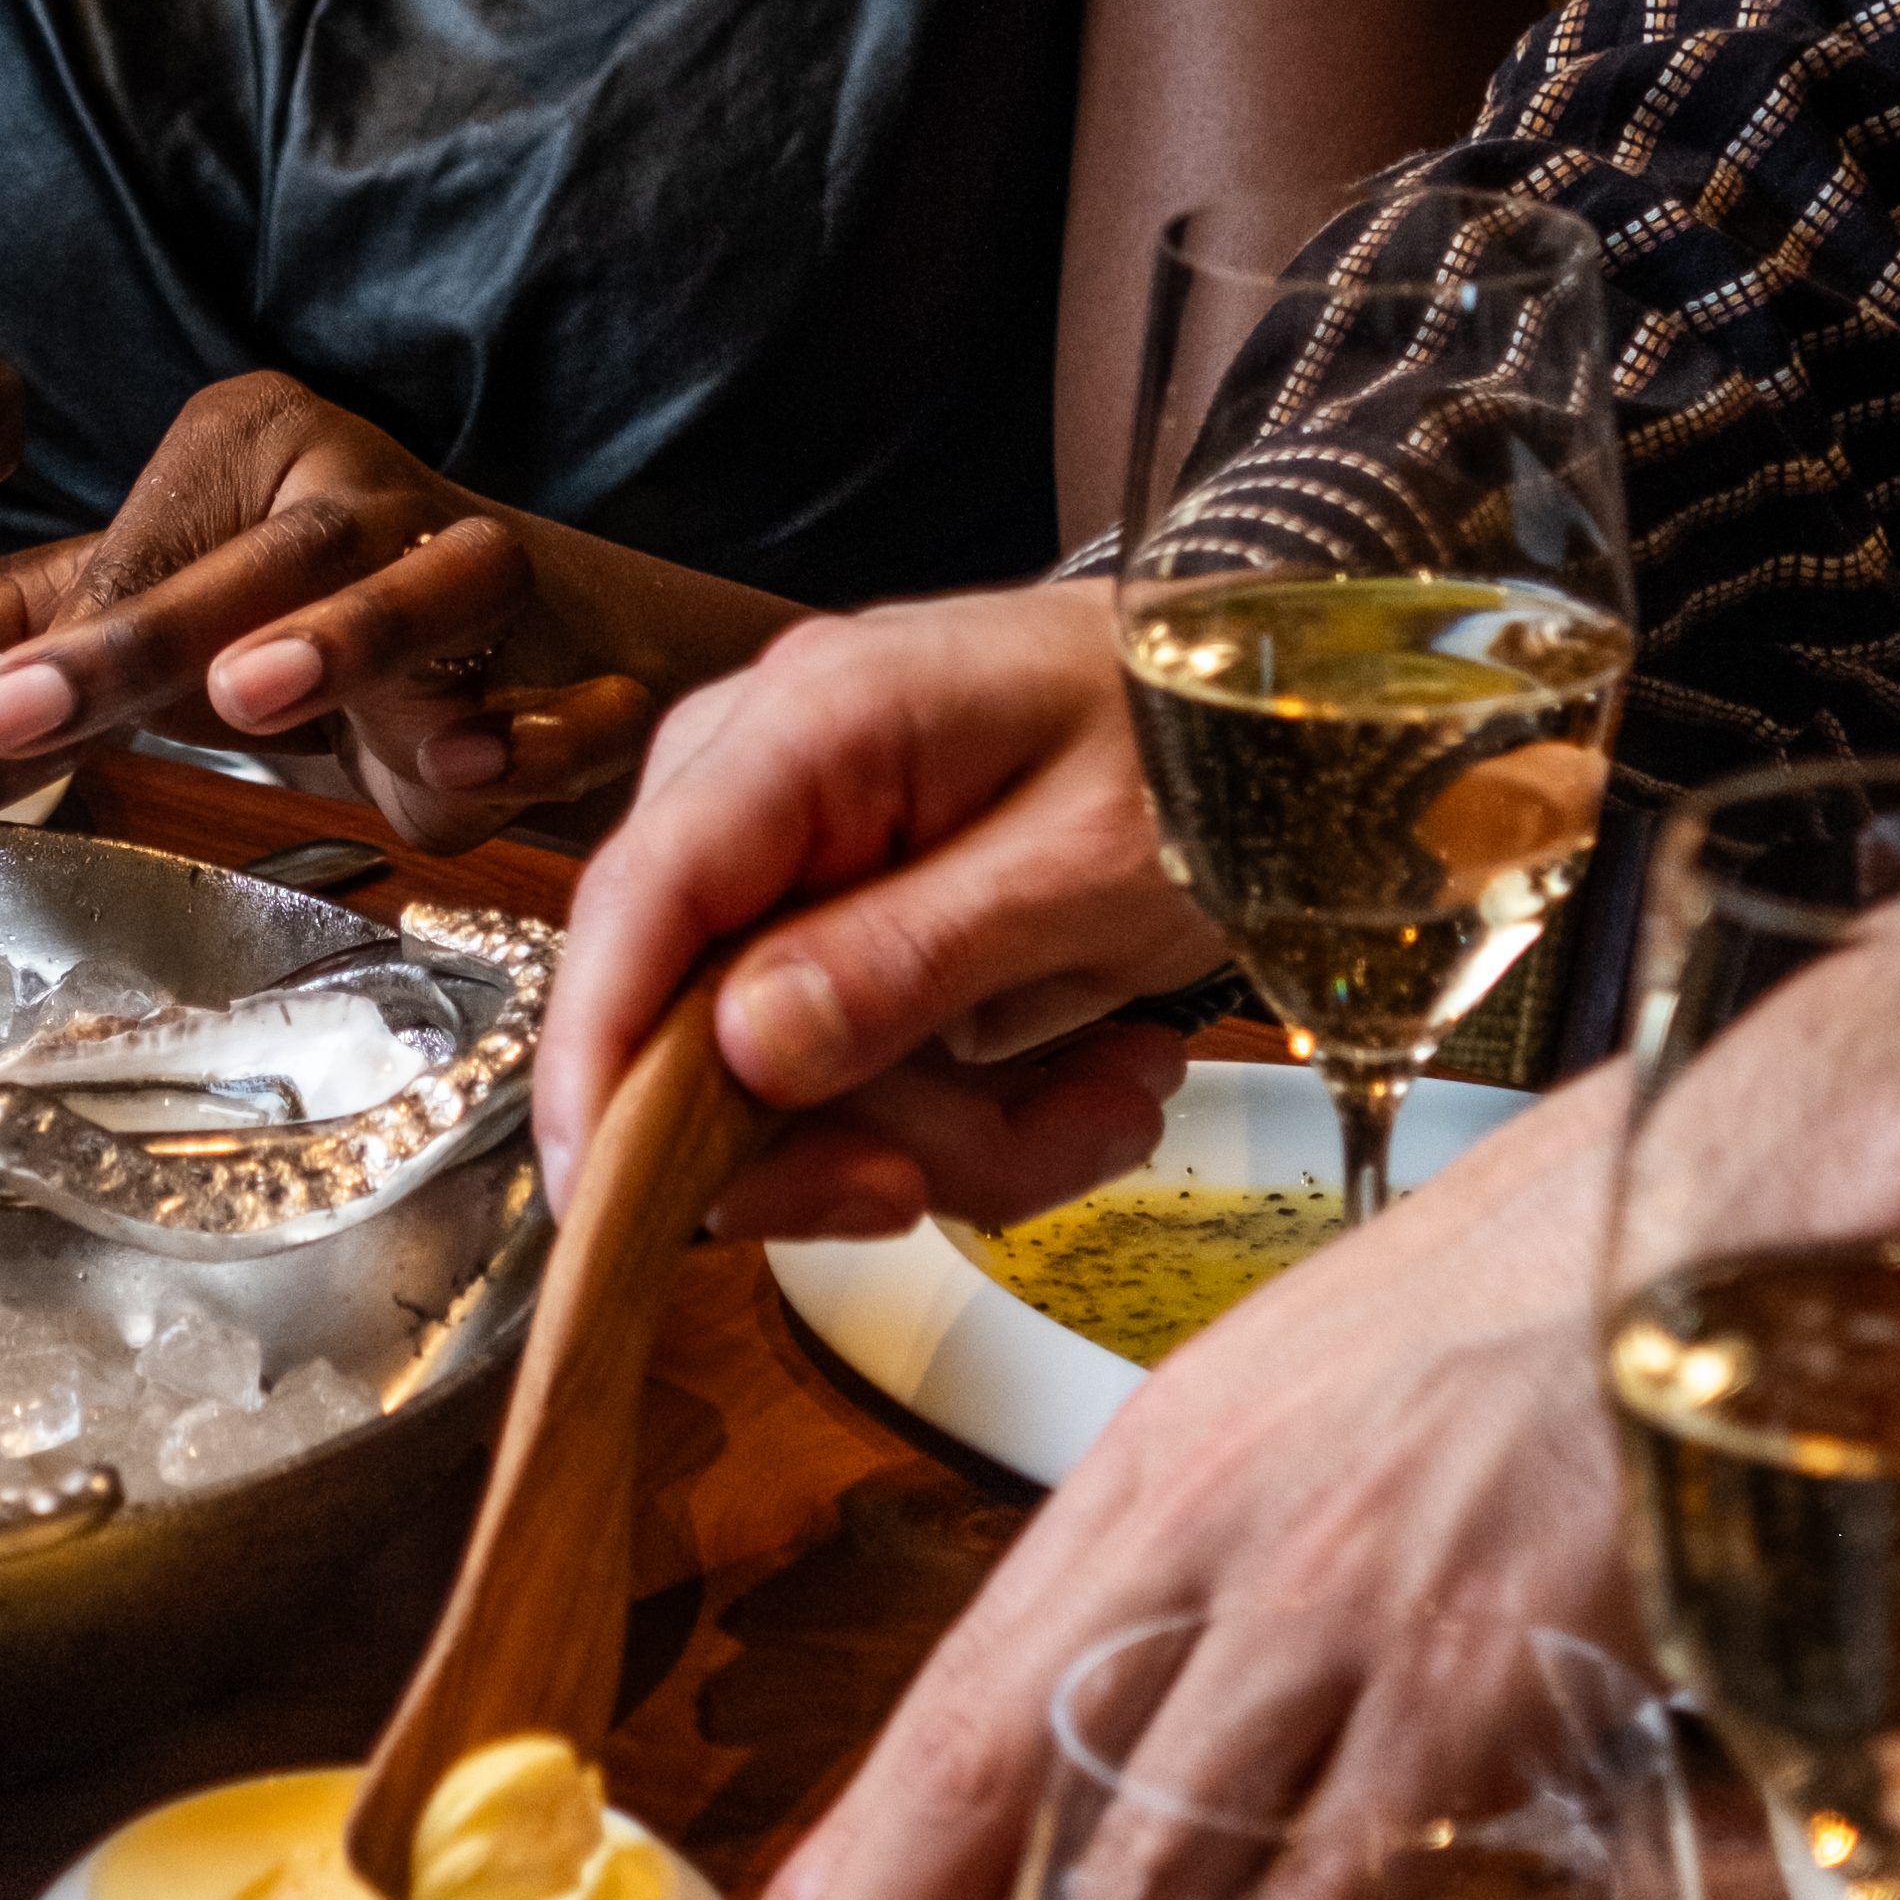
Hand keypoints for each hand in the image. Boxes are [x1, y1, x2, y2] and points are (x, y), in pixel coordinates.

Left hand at [0, 374, 662, 843]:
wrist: (540, 648)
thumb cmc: (307, 627)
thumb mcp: (147, 617)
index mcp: (253, 453)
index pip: (123, 558)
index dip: (31, 657)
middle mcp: (365, 489)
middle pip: (253, 565)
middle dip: (132, 649)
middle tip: (18, 716)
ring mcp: (483, 561)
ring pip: (423, 588)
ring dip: (346, 642)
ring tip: (257, 695)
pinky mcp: (587, 654)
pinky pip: (568, 696)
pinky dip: (531, 733)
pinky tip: (471, 770)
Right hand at [533, 584, 1204, 1248]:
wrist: (1297, 694)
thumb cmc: (1212, 745)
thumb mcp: (1086, 871)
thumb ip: (910, 956)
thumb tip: (738, 1055)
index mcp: (810, 724)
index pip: (642, 898)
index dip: (602, 1061)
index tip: (609, 1205)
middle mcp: (772, 773)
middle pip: (708, 1010)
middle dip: (857, 1127)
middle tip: (983, 1179)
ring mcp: (810, 841)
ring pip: (795, 1062)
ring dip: (958, 1127)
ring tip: (1119, 1099)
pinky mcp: (863, 904)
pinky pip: (865, 1048)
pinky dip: (979, 1099)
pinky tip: (1104, 1073)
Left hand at [733, 915, 1899, 1899]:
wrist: (1683, 1230)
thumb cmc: (1484, 1321)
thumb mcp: (1269, 1417)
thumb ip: (1172, 1576)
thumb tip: (1069, 1739)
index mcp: (1145, 1483)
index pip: (949, 1705)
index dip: (854, 1872)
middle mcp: (1215, 1554)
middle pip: (1009, 1802)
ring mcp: (1352, 1624)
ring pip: (1163, 1871)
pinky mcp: (1494, 1683)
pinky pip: (1360, 1877)